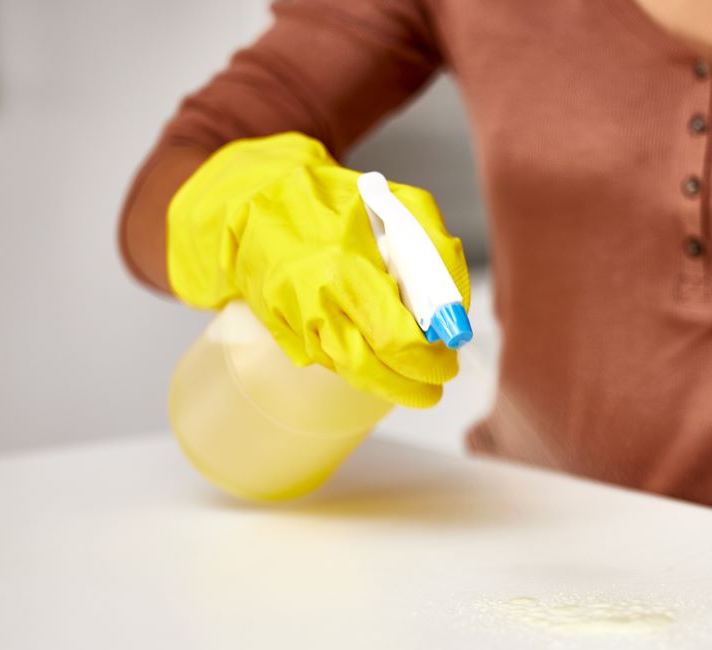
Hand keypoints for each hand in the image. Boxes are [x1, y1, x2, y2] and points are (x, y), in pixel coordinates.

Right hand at [166, 132, 469, 406]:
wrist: (255, 203)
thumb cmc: (333, 201)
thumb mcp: (396, 206)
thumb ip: (434, 249)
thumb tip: (457, 306)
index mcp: (344, 268)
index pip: (396, 338)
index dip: (428, 358)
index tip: (450, 355)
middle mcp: (314, 302)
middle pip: (374, 367)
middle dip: (416, 382)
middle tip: (440, 377)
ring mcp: (295, 323)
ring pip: (352, 374)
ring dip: (393, 386)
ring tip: (421, 382)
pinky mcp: (285, 334)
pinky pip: (332, 365)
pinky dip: (363, 369)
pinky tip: (382, 360)